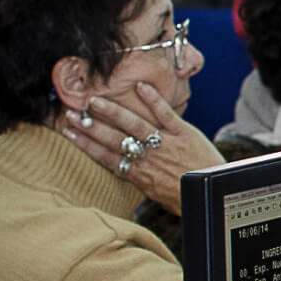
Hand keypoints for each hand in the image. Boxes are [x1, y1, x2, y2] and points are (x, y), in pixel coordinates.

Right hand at [60, 83, 223, 214]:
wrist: (212, 192)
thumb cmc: (182, 194)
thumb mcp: (153, 192)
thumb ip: (136, 177)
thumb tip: (118, 168)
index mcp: (139, 174)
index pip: (106, 157)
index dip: (85, 144)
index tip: (67, 132)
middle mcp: (149, 158)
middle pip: (114, 140)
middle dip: (90, 127)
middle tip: (70, 114)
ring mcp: (166, 143)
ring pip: (135, 125)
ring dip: (113, 112)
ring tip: (94, 101)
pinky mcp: (184, 133)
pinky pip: (167, 115)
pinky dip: (154, 100)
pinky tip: (140, 87)